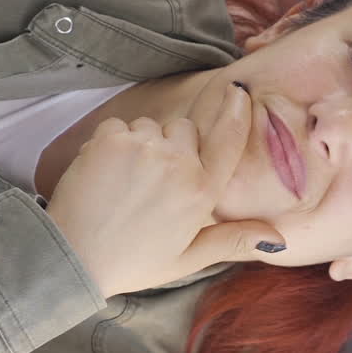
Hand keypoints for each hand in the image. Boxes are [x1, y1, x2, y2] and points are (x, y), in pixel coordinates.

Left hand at [46, 82, 285, 297]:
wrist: (73, 256)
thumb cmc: (132, 261)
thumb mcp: (188, 259)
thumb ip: (233, 240)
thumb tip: (278, 236)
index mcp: (201, 192)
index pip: (230, 138)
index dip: (236, 110)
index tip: (236, 92)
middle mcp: (177, 163)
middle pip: (186, 130)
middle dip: (174, 146)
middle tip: (153, 182)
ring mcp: (143, 147)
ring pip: (151, 126)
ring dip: (142, 144)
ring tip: (127, 182)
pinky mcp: (110, 138)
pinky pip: (120, 126)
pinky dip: (114, 143)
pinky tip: (106, 173)